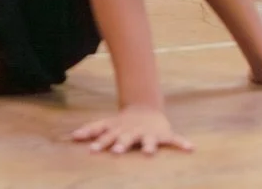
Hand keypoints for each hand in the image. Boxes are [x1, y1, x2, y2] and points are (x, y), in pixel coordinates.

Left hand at [70, 107, 192, 155]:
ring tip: (149, 153)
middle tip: (115, 152)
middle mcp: (132, 132)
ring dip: (148, 146)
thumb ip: (91, 130)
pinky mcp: (163, 134)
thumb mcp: (107, 124)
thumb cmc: (123, 123)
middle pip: (125, 138)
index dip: (98, 142)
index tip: (91, 150)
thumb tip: (72, 136)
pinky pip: (175, 140)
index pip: (106, 136)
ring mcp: (148, 133)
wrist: (145, 109)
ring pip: (148, 140)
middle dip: (121, 145)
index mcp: (119, 130)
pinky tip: (190, 148)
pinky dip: (182, 143)